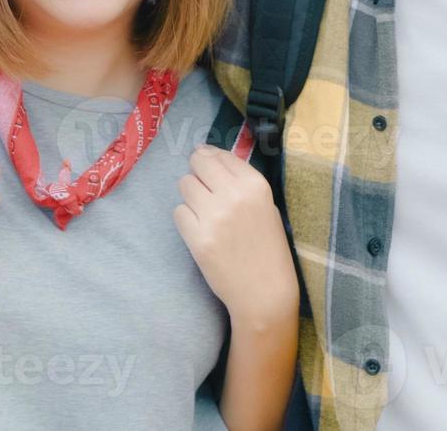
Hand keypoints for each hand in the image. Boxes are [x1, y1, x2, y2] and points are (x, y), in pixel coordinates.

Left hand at [173, 145, 296, 323]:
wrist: (264, 291)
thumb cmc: (268, 248)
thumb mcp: (266, 206)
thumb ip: (240, 182)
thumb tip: (208, 156)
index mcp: (256, 185)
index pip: (221, 155)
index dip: (211, 158)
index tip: (209, 167)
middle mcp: (234, 195)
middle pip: (198, 162)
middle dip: (197, 170)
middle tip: (202, 186)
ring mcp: (214, 216)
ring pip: (185, 184)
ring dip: (191, 195)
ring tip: (204, 212)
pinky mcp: (197, 237)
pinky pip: (178, 212)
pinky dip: (186, 219)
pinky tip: (200, 230)